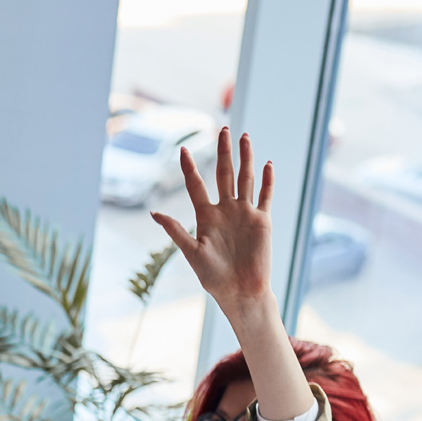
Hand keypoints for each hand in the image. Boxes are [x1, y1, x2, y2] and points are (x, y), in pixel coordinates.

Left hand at [150, 128, 274, 318]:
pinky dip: (267, 181)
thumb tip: (154, 213)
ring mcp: (244, 213)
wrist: (240, 291)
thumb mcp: (191, 253)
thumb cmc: (213, 277)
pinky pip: (265, 196)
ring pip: (245, 179)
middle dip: (223, 152)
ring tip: (244, 137)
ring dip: (245, 158)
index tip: (183, 149)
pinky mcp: (262, 220)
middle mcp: (225, 210)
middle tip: (222, 129)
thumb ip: (176, 231)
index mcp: (206, 216)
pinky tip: (266, 164)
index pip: (196, 185)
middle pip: (223, 174)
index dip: (190, 168)